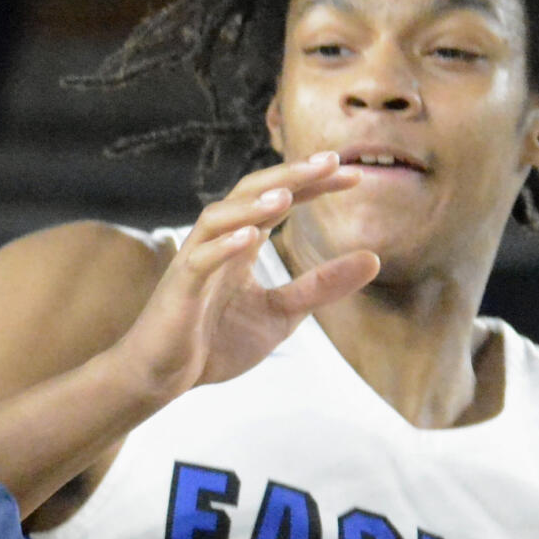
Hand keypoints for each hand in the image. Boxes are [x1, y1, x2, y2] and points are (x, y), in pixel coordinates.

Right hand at [112, 153, 378, 402]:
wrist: (164, 377)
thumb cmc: (215, 343)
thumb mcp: (282, 313)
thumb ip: (321, 286)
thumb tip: (374, 259)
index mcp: (242, 244)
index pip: (280, 200)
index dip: (313, 184)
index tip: (353, 175)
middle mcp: (218, 242)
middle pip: (251, 193)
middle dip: (289, 175)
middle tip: (331, 161)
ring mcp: (195, 261)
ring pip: (219, 216)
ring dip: (252, 204)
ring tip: (288, 195)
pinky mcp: (180, 289)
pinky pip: (200, 259)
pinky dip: (224, 246)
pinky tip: (251, 236)